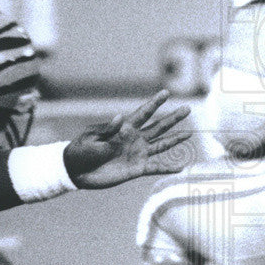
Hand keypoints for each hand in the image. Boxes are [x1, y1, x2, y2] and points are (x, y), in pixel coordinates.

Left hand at [63, 90, 191, 188]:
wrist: (75, 171)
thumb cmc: (81, 151)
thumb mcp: (91, 138)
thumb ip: (108, 130)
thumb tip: (120, 117)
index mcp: (123, 128)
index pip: (143, 113)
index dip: (154, 103)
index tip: (166, 92)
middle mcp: (134, 139)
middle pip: (158, 127)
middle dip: (172, 118)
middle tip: (187, 108)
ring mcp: (136, 153)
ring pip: (160, 145)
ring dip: (174, 140)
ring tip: (188, 134)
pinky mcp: (136, 169)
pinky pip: (155, 168)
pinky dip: (167, 168)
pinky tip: (180, 167)